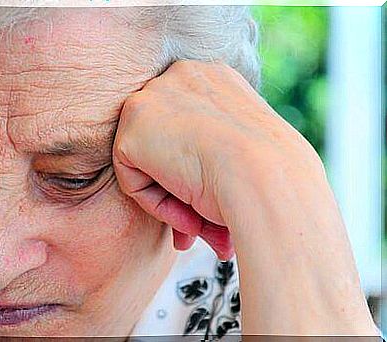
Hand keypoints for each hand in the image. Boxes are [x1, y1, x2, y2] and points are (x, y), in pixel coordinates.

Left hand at [112, 60, 378, 334]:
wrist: (266, 178)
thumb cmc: (267, 172)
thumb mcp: (246, 146)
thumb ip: (215, 145)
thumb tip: (198, 176)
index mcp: (212, 77)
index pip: (186, 123)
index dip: (196, 168)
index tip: (215, 197)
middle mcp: (180, 76)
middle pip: (163, 140)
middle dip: (178, 186)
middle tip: (200, 223)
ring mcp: (152, 98)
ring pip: (147, 161)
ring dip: (171, 198)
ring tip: (201, 224)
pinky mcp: (132, 128)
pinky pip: (133, 178)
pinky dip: (156, 205)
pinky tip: (189, 211)